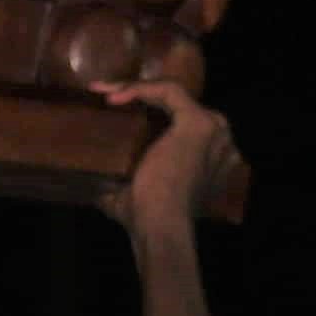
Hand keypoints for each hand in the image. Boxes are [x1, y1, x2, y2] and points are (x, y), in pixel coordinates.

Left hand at [93, 79, 250, 238]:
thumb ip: (123, 186)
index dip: (147, 111)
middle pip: (176, 105)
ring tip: (103, 92)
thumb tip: (95, 184)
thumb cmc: (147, 218)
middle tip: (108, 97)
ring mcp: (213, 129)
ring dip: (136, 89)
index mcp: (211, 157)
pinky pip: (169, 91)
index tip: (113, 110)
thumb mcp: (133, 195)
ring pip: (171, 94)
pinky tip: (113, 96)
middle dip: (141, 96)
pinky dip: (140, 89)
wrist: (160, 227)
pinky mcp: (198, 123)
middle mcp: (219, 140)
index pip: (179, 122)